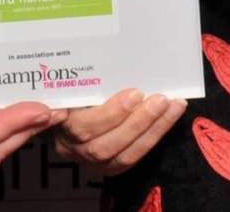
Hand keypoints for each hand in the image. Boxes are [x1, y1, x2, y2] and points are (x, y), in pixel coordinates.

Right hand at [51, 88, 186, 174]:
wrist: (65, 110)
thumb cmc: (70, 87)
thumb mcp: (70, 78)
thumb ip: (82, 76)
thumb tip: (114, 60)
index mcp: (58, 122)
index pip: (78, 126)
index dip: (108, 114)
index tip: (134, 93)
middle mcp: (71, 146)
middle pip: (102, 145)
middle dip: (136, 122)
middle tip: (159, 99)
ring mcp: (89, 161)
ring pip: (122, 155)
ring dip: (152, 130)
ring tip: (171, 107)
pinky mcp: (109, 167)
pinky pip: (133, 158)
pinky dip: (154, 136)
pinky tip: (169, 118)